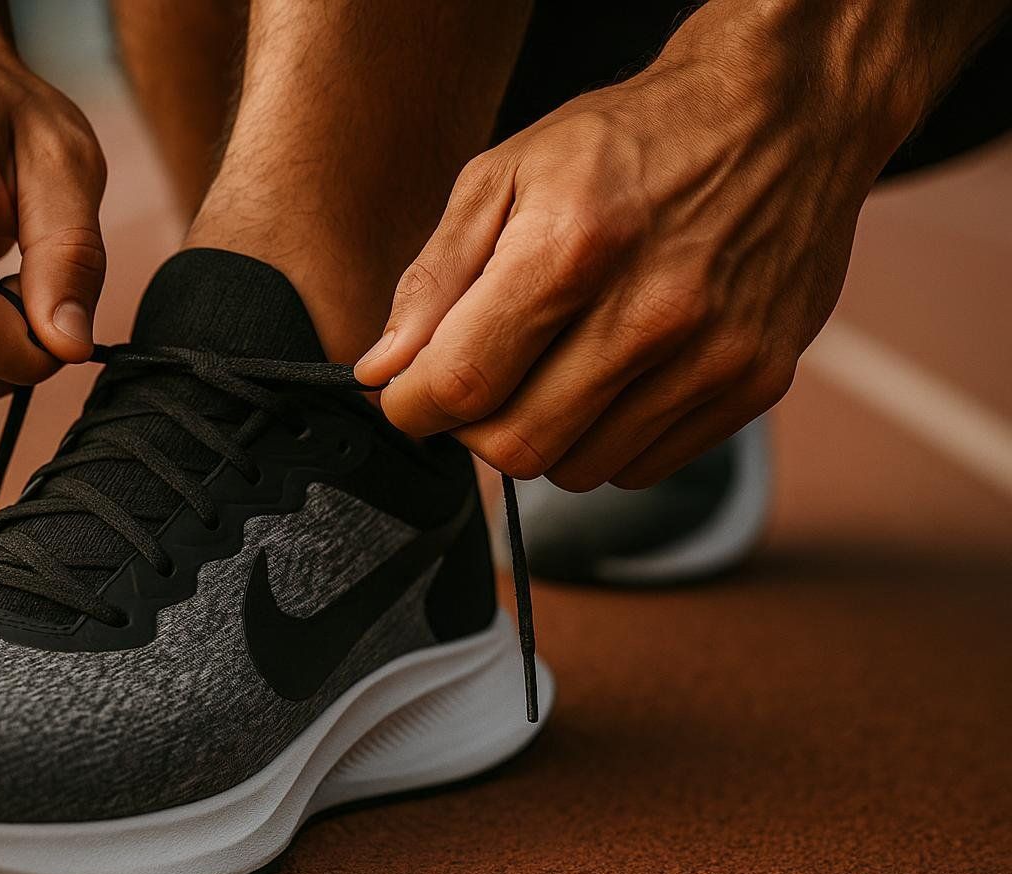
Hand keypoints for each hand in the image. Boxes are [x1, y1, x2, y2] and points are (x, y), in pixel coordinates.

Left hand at [357, 2, 921, 488]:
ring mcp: (713, 354)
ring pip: (577, 470)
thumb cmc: (628, 142)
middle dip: (471, 428)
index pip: (462, 382)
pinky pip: (642, 468)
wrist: (780, 114)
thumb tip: (382, 372)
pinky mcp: (755, 382)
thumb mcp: (506, 174)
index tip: (406, 394)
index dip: (411, 404)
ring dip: (541, 436)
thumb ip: (434, 279)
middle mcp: (650, 310)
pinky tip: (609, 379)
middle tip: (477, 381)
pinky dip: (605, 441)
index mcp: (572, 246)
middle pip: (516, 445)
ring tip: (550, 370)